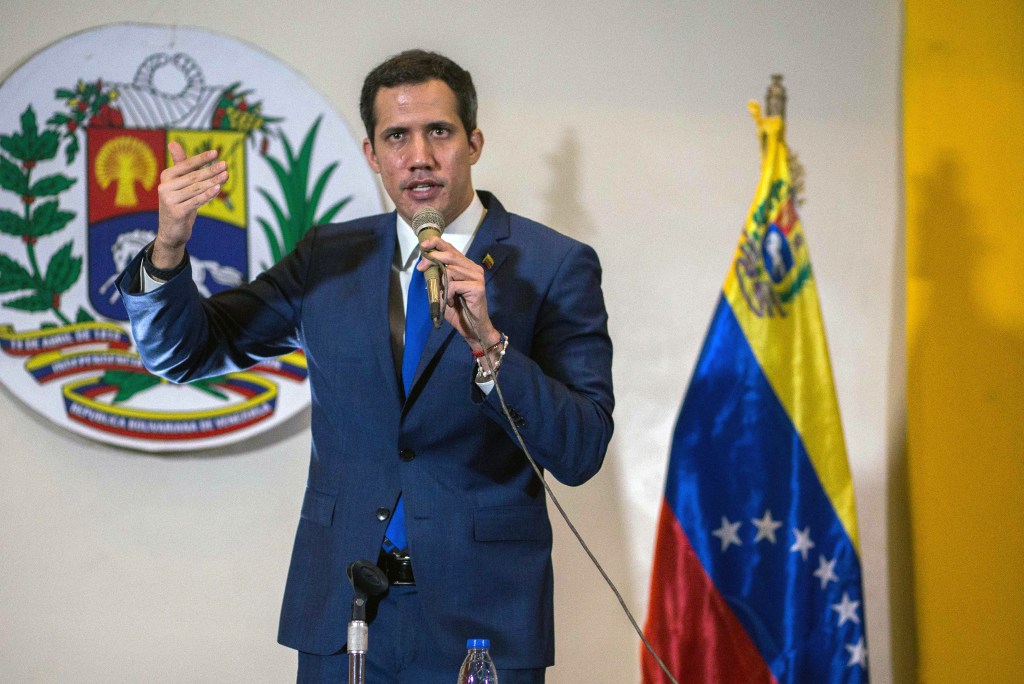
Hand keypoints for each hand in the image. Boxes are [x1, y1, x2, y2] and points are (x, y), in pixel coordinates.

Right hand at [153, 142, 227, 268]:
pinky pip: (195, 201)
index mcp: (166, 177)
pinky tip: (218, 188)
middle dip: (211, 170)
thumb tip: (173, 142)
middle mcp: (164, 187)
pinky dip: (207, 195)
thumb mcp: (179, 185)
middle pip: (193, 177)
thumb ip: (180, 165)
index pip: (186, 165)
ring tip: (226, 175)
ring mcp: (169, 200)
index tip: (215, 153)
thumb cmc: (179, 204)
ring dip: (213, 181)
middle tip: (225, 165)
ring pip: (196, 188)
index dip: (201, 159)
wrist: (171, 231)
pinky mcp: (176, 212)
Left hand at [417, 236, 500, 351]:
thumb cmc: (457, 310)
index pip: (451, 250)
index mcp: (467, 266)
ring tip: (444, 297)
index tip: (423, 245)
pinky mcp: (477, 287)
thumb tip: (423, 265)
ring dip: (441, 285)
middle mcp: (474, 268)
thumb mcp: (443, 291)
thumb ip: (437, 277)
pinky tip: (450, 303)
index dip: (437, 244)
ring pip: (451, 270)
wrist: (472, 328)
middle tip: (421, 267)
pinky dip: (447, 295)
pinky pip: (454, 285)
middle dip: (432, 259)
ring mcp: (477, 277)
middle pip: (450, 256)